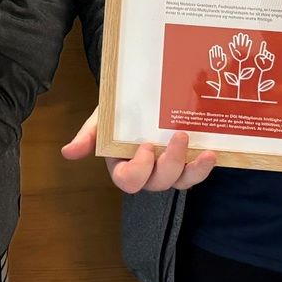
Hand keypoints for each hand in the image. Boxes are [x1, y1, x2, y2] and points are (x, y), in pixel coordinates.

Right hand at [61, 106, 214, 193]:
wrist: (138, 97)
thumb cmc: (117, 111)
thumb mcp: (101, 120)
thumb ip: (89, 135)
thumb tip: (68, 152)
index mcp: (123, 166)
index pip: (128, 181)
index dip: (139, 169)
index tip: (145, 145)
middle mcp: (147, 173)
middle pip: (158, 183)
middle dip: (170, 164)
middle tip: (178, 137)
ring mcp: (168, 170)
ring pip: (181, 182)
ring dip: (194, 171)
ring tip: (206, 154)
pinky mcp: (186, 162)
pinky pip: (196, 173)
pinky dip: (205, 167)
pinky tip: (213, 152)